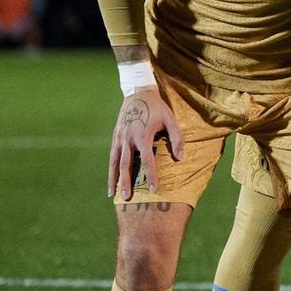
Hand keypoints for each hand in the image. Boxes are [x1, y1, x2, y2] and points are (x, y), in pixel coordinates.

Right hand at [110, 87, 180, 202]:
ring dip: (114, 179)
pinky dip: (110, 170)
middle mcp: (128, 139)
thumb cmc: (157, 107)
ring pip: (114, 163)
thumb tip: (180, 158)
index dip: (150, 175)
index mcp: (143, 135)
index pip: (147, 160)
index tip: (153, 189)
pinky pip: (111, 157)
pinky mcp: (115, 137)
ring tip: (113, 195)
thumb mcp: (170, 120)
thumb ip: (177, 139)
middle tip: (127, 198)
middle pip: (126, 165)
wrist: (138, 92)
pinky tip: (111, 181)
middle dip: (127, 182)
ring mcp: (119, 138)